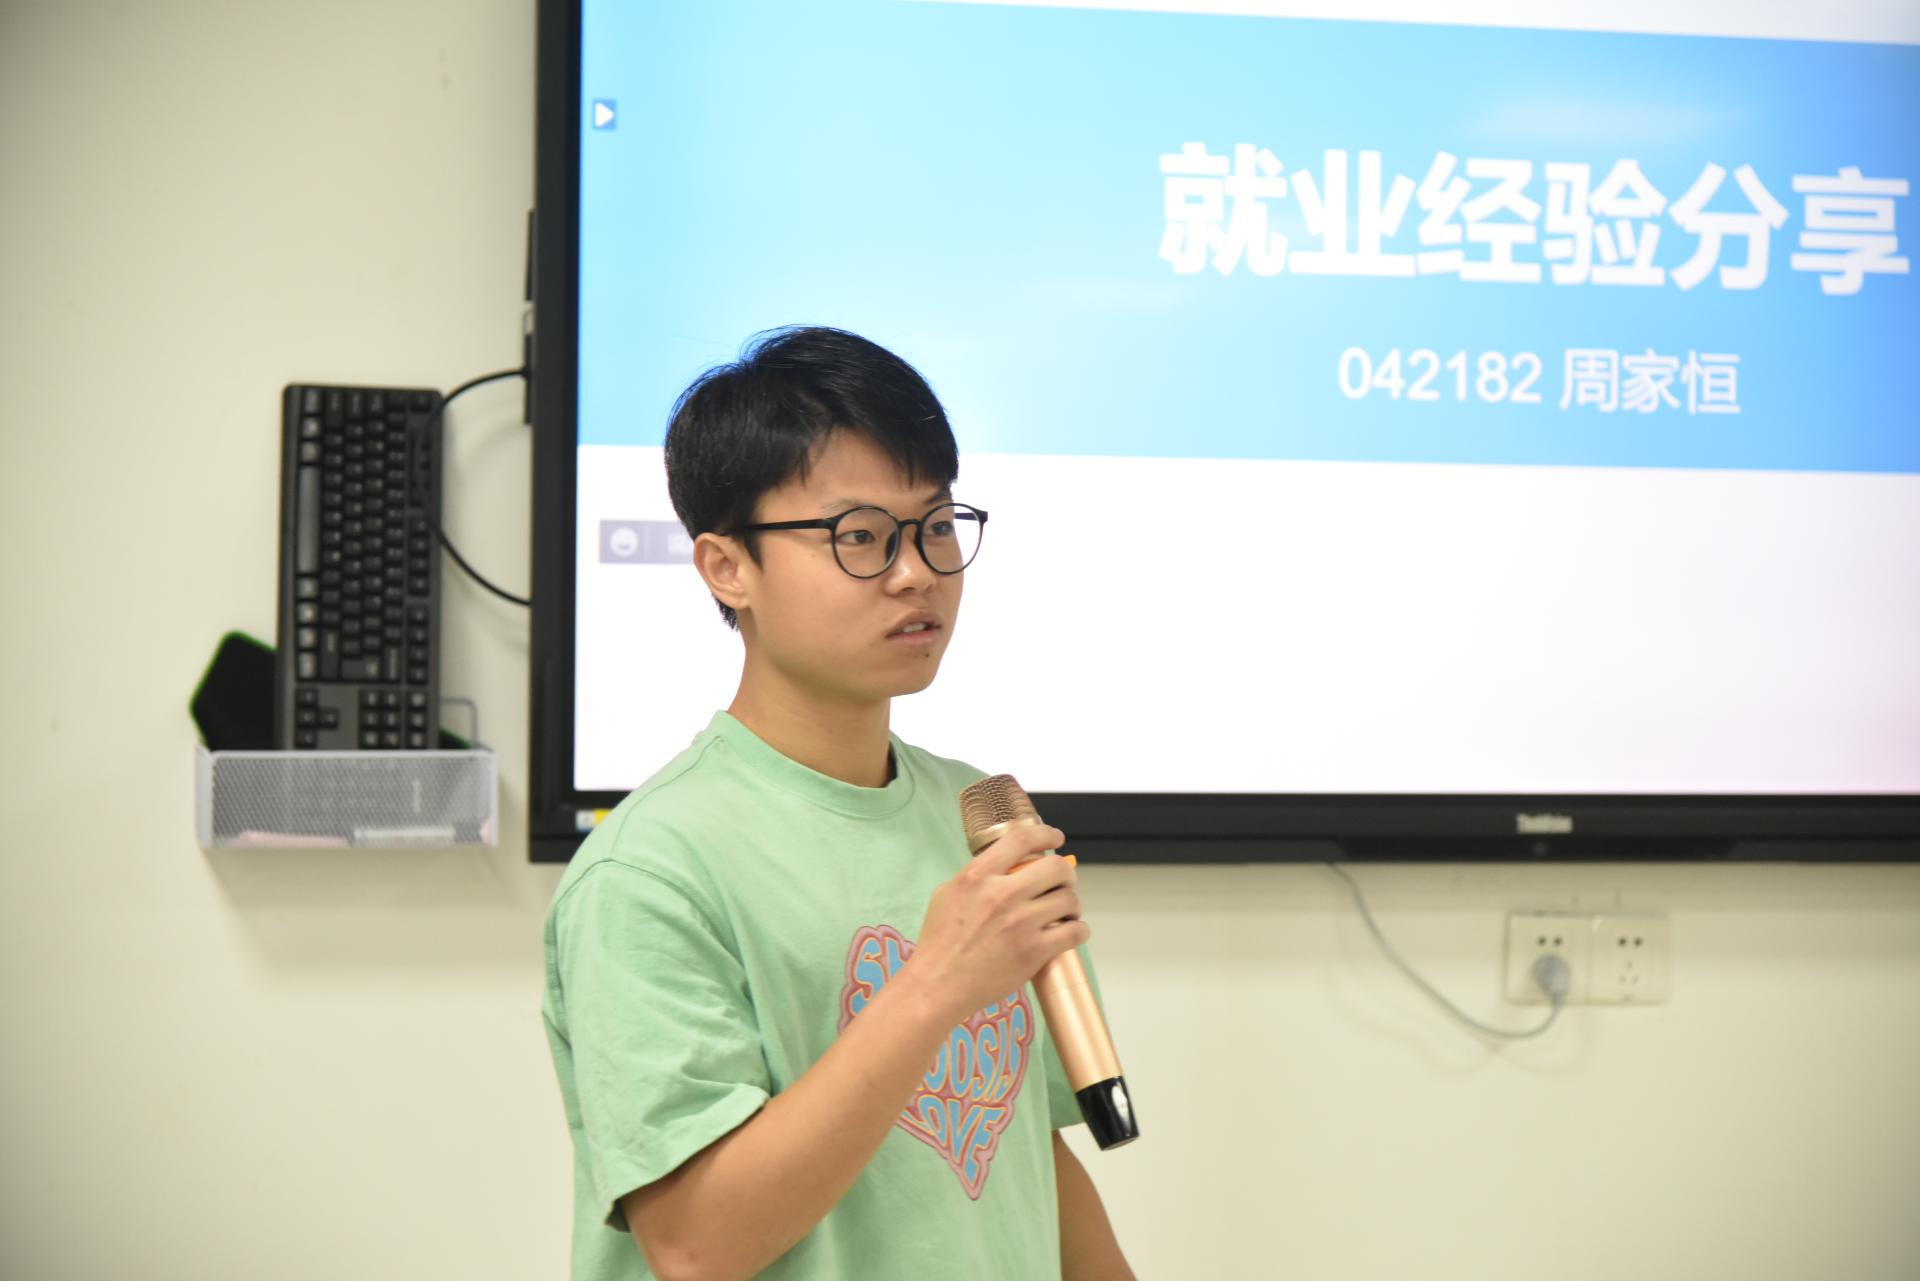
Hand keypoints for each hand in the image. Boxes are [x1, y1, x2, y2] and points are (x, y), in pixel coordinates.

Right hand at [907, 823, 1088, 1023]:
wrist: (938, 985)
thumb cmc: (939, 941)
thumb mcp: (948, 893)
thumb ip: (977, 876)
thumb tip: (1005, 866)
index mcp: (978, 875)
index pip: (1022, 839)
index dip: (1046, 834)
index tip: (1055, 839)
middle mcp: (1002, 894)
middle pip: (1056, 868)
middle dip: (1066, 874)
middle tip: (1063, 883)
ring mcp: (1021, 923)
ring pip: (1069, 900)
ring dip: (1072, 904)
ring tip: (1065, 912)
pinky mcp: (1034, 952)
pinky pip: (1074, 932)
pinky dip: (1078, 930)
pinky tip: (1071, 931)